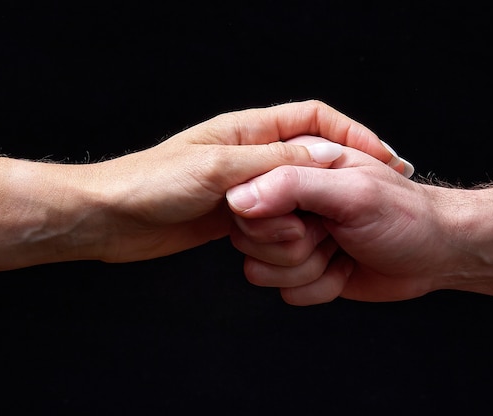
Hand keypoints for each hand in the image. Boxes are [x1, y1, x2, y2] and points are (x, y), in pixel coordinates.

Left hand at [88, 100, 409, 262]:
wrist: (109, 218)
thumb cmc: (152, 184)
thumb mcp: (219, 169)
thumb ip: (272, 164)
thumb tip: (321, 159)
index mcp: (249, 130)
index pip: (314, 118)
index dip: (352, 134)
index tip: (383, 160)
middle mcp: (250, 155)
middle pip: (310, 159)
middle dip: (335, 181)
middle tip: (362, 205)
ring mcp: (243, 188)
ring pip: (294, 195)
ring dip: (311, 213)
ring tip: (329, 234)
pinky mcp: (232, 217)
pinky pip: (273, 221)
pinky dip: (288, 231)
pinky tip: (304, 244)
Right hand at [227, 136, 452, 305]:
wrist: (435, 253)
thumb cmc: (403, 214)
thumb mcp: (352, 191)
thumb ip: (293, 186)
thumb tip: (237, 198)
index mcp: (293, 169)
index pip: (241, 198)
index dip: (269, 222)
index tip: (308, 222)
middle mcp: (285, 203)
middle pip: (247, 239)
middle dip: (295, 249)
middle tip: (332, 235)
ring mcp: (291, 239)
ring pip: (261, 271)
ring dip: (310, 271)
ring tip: (341, 251)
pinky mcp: (301, 270)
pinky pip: (286, 293)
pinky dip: (322, 288)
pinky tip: (345, 268)